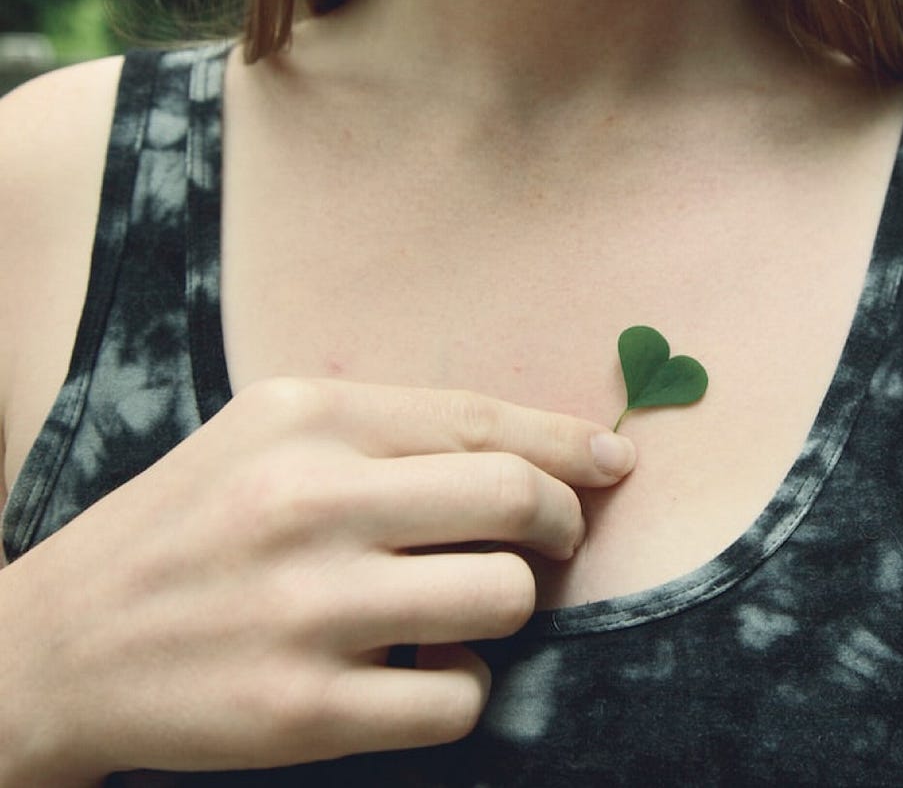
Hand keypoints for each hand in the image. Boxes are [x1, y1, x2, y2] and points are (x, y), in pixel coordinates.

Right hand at [0, 378, 633, 783]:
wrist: (54, 647)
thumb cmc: (190, 529)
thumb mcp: (270, 437)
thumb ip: (395, 432)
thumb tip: (549, 452)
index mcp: (304, 418)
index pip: (482, 421)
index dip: (571, 443)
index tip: (618, 463)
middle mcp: (306, 502)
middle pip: (515, 500)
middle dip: (561, 524)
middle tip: (549, 543)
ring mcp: (304, 610)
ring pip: (505, 599)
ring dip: (510, 608)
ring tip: (460, 609)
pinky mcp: (301, 711)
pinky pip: (460, 698)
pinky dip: (463, 687)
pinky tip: (419, 671)